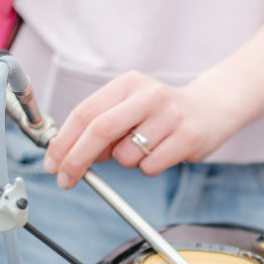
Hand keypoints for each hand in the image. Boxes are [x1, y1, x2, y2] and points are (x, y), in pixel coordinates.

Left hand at [42, 71, 236, 189]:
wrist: (212, 109)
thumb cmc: (160, 114)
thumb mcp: (128, 109)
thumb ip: (101, 128)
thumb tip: (67, 157)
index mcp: (128, 83)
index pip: (86, 112)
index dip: (63, 141)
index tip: (52, 164)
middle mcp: (149, 95)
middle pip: (99, 131)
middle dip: (76, 160)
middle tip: (65, 180)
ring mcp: (170, 115)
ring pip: (126, 155)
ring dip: (125, 162)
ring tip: (145, 148)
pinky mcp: (187, 137)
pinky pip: (150, 167)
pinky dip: (148, 168)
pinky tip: (163, 153)